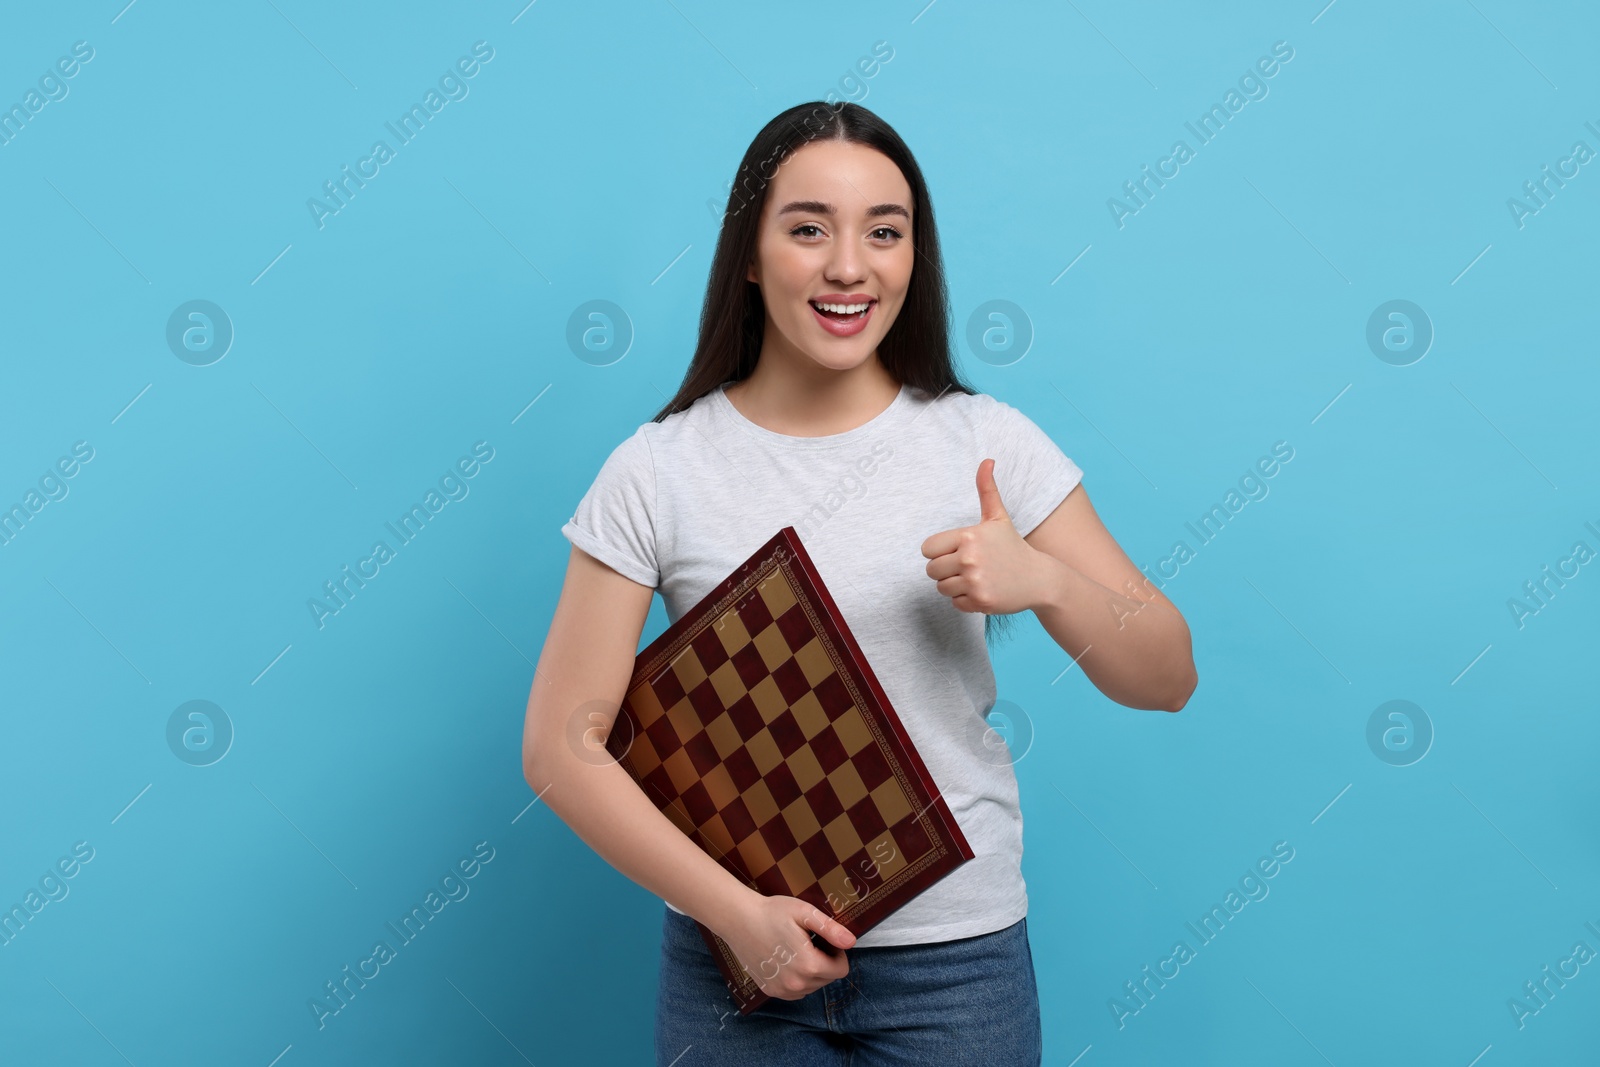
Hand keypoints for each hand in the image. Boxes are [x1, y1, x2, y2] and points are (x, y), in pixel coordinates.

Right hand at [717, 894, 854, 1000]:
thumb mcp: (804, 913)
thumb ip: (830, 929)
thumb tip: (852, 941)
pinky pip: (796, 991)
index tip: (824, 939)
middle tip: (809, 941)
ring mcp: (782, 990)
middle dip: (825, 961)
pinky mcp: (771, 991)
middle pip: (827, 979)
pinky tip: (786, 959)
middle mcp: (796, 984)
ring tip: (796, 948)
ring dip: (811, 971)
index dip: (838, 953)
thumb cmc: (772, 912)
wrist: (738, 919)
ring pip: (812, 986)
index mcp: (808, 965)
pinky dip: (798, 978)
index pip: (841, 970)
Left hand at [921, 458, 1046, 615]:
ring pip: (942, 588)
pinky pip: (955, 604)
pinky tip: (984, 590)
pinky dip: (966, 601)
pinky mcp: (980, 601)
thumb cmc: (1013, 546)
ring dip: (956, 586)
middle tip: (968, 567)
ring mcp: (975, 581)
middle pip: (931, 571)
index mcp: (968, 536)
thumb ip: (987, 489)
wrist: (1039, 578)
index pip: (928, 549)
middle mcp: (969, 558)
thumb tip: (987, 460)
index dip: (940, 552)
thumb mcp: (998, 517)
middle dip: (946, 571)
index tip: (957, 551)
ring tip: (976, 578)